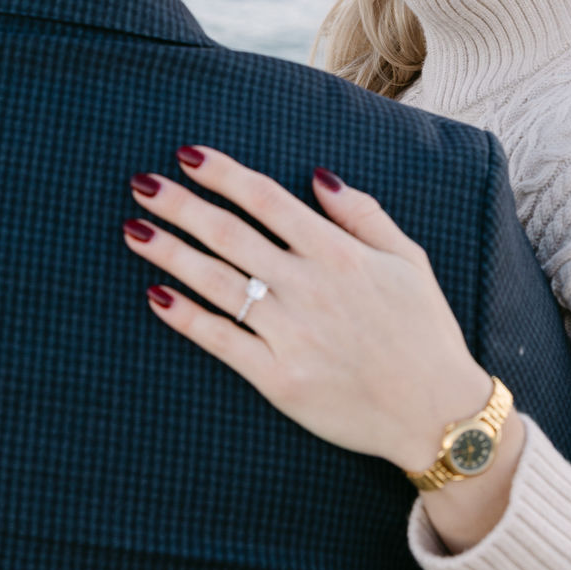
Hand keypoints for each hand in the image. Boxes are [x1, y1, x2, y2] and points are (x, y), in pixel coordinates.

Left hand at [122, 146, 490, 474]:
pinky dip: (185, 316)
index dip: (224, 174)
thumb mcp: (409, 260)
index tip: (188, 156)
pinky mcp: (278, 378)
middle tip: (142, 183)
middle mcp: (310, 287)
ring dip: (170, 253)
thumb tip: (318, 175)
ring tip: (134, 229)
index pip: (268, 200)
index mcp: (340, 254)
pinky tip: (155, 295)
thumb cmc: (425, 331)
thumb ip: (363, 214)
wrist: (436, 413)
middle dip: (181, 205)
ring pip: (217, 283)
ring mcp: (291, 333)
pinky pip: (221, 340)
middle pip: (230, 234)